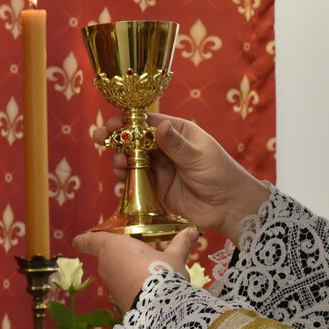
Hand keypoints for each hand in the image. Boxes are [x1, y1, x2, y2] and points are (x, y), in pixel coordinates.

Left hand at [72, 227, 199, 311]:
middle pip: (105, 256)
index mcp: (113, 247)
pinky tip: (148, 285)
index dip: (84, 240)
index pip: (89, 241)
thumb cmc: (162, 273)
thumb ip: (181, 243)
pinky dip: (130, 283)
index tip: (78, 241)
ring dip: (125, 269)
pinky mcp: (117, 301)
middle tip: (135, 249)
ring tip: (146, 267)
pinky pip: (122, 286)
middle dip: (118, 253)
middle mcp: (106, 265)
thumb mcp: (175, 257)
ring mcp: (110, 285)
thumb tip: (193, 230)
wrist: (160, 311)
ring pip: (114, 272)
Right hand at [99, 112, 265, 233]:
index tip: (112, 124)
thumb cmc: (221, 175)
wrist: (229, 207)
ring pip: (133, 158)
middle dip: (117, 138)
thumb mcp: (199, 158)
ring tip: (119, 164)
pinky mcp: (157, 186)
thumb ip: (176, 145)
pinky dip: (126, 177)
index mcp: (179, 132)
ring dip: (121, 159)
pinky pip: (136, 178)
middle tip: (99, 138)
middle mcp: (167, 147)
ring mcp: (161, 167)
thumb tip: (159, 126)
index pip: (148, 121)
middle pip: (136, 138)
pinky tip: (122, 177)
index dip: (128, 121)